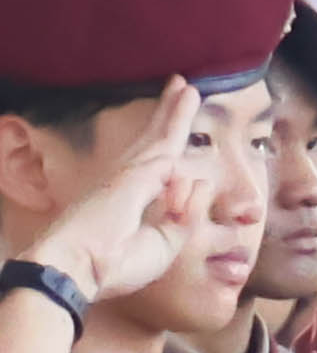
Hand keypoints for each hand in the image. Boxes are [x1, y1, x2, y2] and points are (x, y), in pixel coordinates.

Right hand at [19, 88, 195, 304]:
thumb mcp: (165, 244)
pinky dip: (178, 122)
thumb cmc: (116, 264)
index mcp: (135, 201)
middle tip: (184, 89)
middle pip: (157, 144)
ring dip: (174, 109)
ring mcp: (130, 173)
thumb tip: (198, 181)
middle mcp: (130, 181)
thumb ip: (185, 215)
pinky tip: (186, 96)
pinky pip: (168, 148)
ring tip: (187, 85)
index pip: (158, 171)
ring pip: (161, 136)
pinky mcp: (134, 171)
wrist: (82, 267)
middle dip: (171, 117)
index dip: (169, 155)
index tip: (177, 136)